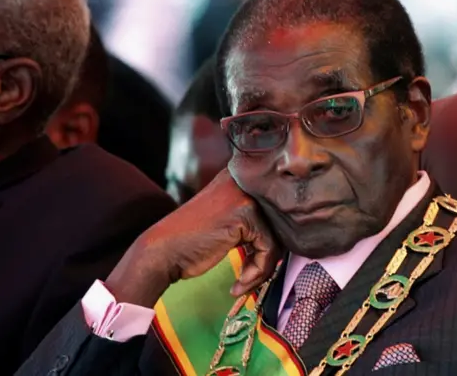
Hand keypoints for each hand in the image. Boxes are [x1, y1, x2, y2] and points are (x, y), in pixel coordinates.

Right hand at [105, 169, 280, 307]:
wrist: (162, 252)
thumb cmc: (195, 241)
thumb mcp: (230, 219)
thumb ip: (259, 217)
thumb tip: (295, 231)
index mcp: (243, 174)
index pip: (279, 206)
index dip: (275, 238)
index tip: (260, 261)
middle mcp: (246, 178)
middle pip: (282, 222)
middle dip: (270, 254)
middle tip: (251, 276)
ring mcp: (246, 195)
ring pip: (279, 237)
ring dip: (263, 267)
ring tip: (243, 281)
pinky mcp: (245, 214)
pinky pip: (269, 249)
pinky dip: (257, 272)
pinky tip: (238, 283)